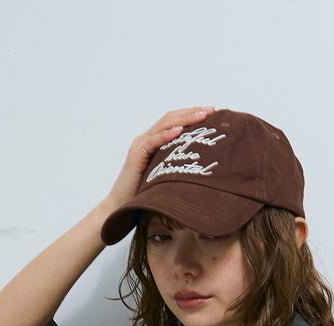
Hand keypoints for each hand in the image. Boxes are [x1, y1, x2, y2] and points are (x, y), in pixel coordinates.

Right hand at [102, 107, 216, 217]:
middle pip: (170, 119)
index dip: (192, 115)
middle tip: (211, 110)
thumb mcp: (166, 178)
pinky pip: (152, 142)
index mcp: (154, 142)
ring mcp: (140, 146)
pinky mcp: (136, 156)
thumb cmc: (145, 195)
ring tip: (200, 116)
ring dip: (183, 119)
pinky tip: (179, 131)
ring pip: (163, 125)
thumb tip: (204, 168)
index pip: (174, 122)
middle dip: (191, 113)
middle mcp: (146, 140)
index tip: (212, 113)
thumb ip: (178, 167)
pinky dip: (165, 135)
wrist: (122, 207)